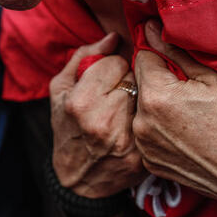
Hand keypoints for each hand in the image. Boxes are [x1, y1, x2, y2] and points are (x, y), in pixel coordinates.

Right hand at [50, 33, 144, 198]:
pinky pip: (154, 122)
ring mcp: (125, 141)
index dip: (111, 67)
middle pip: (135, 79)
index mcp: (81, 102)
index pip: (116, 63)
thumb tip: (114, 37)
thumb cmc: (66, 126)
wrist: (77, 179)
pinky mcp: (141, 156)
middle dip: (127, 82)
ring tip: (125, 110)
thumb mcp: (61, 88)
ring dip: (139, 100)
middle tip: (117, 94)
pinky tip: (136, 126)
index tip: (106, 78)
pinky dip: (149, 120)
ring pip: (147, 99)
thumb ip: (85, 56)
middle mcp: (103, 122)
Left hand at [133, 20, 216, 216]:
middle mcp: (141, 121)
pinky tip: (185, 134)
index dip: (162, 56)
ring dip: (157, 106)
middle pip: (141, 84)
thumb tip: (150, 28)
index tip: (179, 64)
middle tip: (189, 93)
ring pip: (142, 110)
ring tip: (189, 115)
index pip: (143, 57)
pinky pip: (147, 135)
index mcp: (155, 95)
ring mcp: (144, 145)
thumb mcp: (214, 79)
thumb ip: (176, 51)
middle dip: (159, 82)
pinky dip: (159, 131)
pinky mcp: (150, 163)